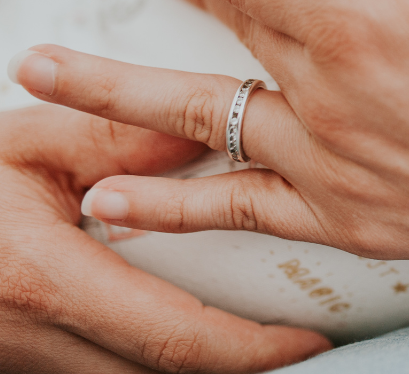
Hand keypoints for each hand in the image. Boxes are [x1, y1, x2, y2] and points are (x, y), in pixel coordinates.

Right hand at [0, 106, 329, 372]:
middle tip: (301, 344)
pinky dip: (149, 362)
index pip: (174, 337)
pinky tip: (186, 337)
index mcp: (43, 281)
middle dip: (241, 366)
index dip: (252, 349)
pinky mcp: (18, 366)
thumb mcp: (29, 145)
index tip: (306, 342)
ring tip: (257, 338)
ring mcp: (20, 363)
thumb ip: (122, 138)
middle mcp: (29, 340)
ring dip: (198, 367)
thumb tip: (207, 130)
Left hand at [11, 0, 408, 266]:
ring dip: (117, 99)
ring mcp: (332, 167)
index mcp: (360, 22)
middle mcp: (328, 98)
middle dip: (164, 0)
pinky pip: (241, 215)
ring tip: (41, 84)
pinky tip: (112, 204)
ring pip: (205, 122)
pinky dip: (170, 210)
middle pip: (221, 38)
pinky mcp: (352, 222)